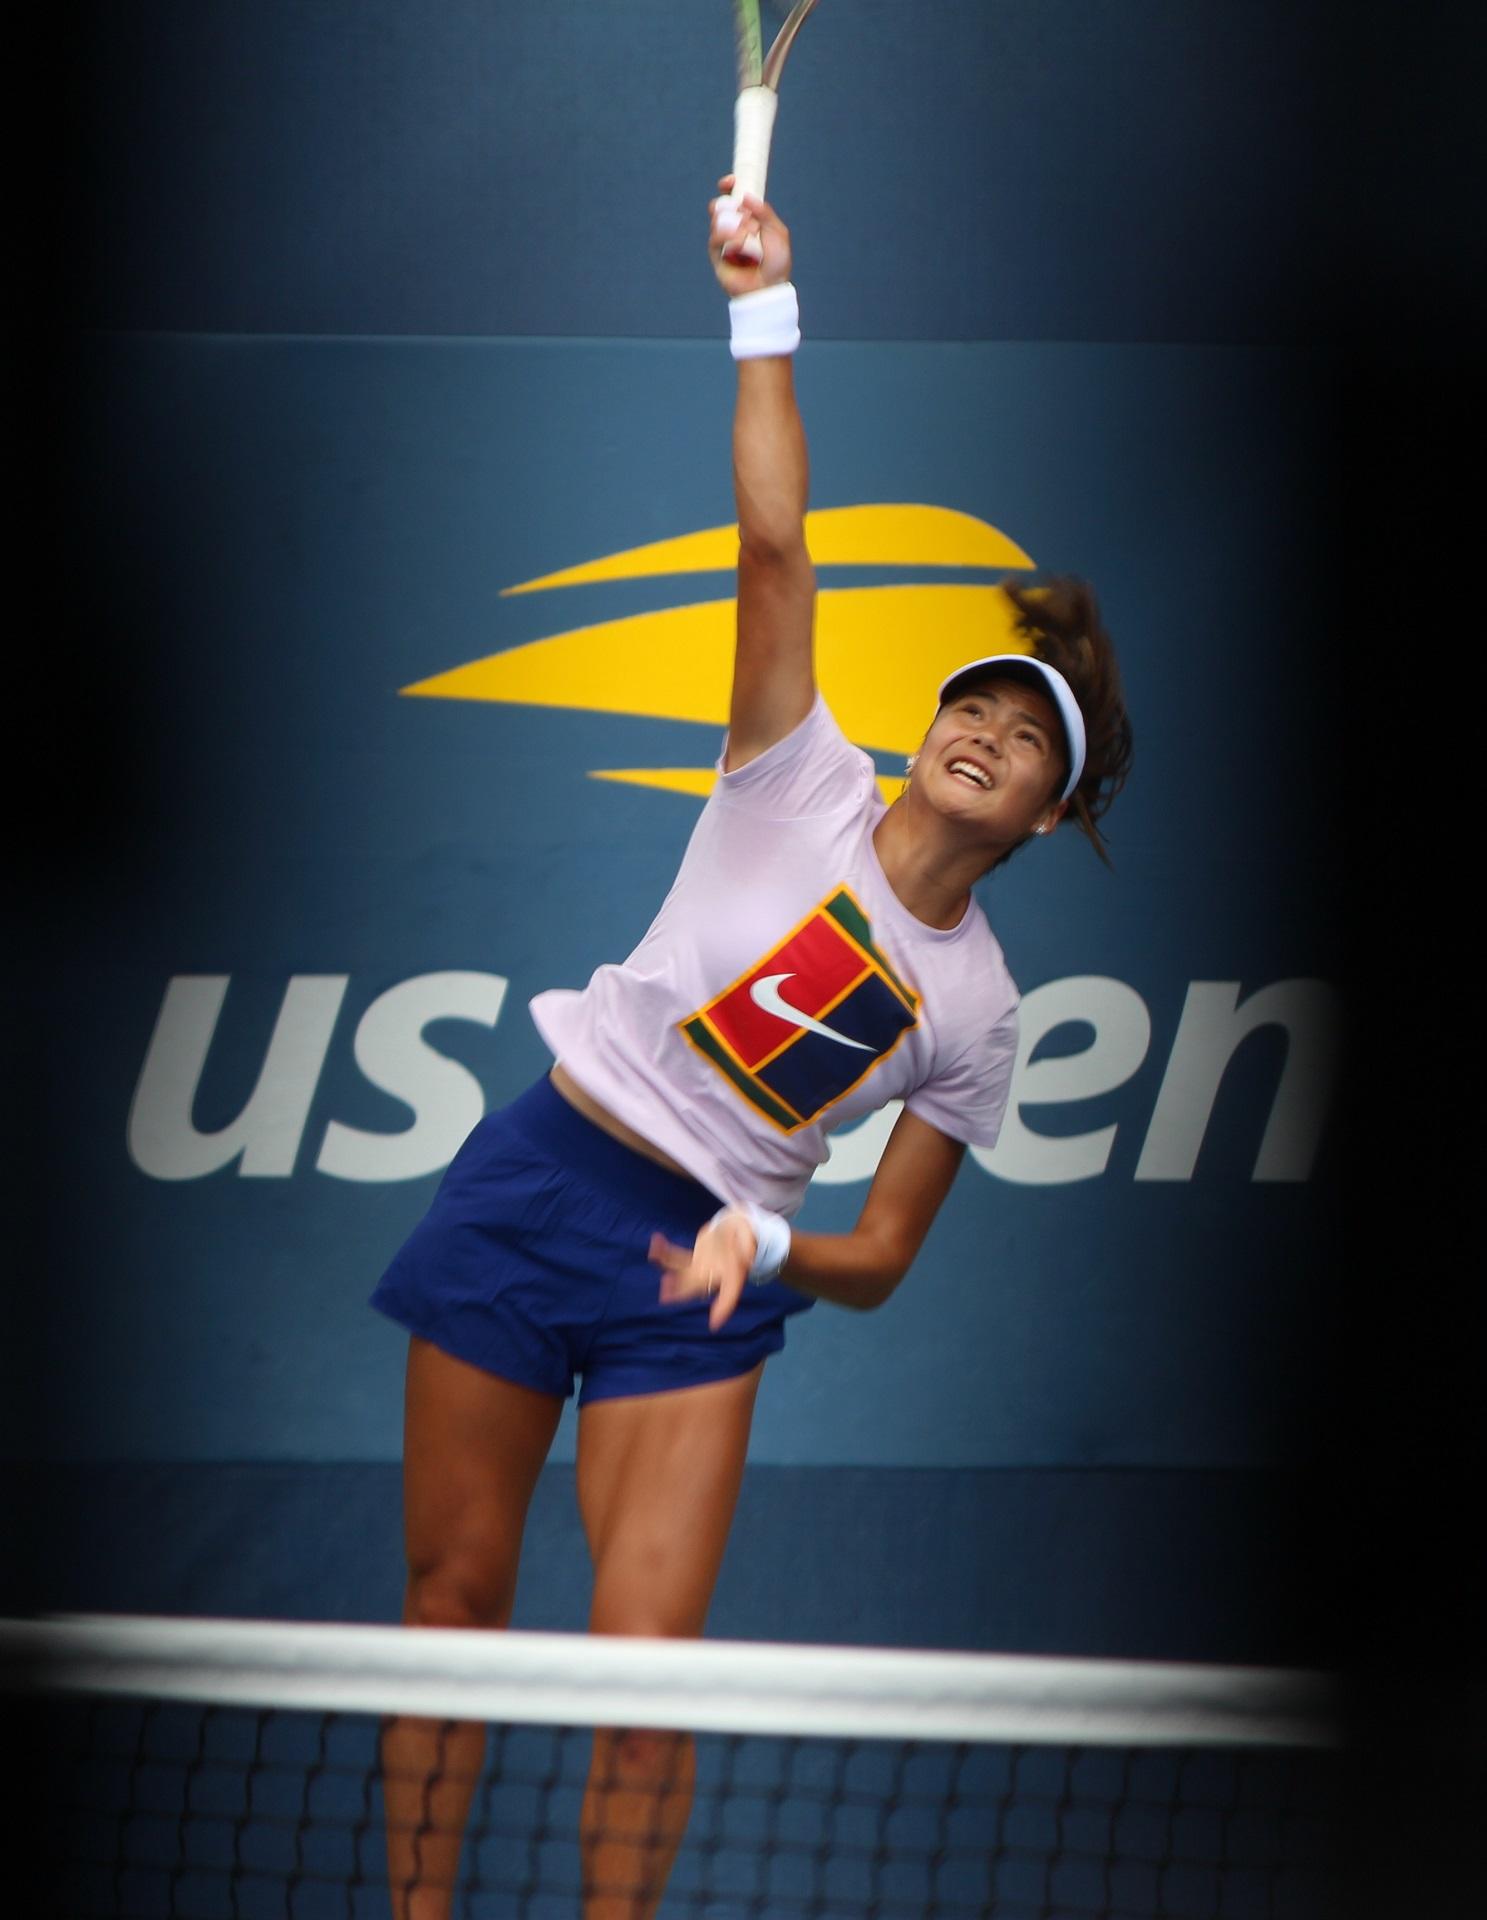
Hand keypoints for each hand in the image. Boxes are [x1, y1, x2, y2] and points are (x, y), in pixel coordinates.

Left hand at [650, 1210, 758, 1330]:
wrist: (734, 1231)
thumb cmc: (744, 1236)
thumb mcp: (748, 1236)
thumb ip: (747, 1244)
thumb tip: (748, 1254)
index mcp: (732, 1275)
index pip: (730, 1295)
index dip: (723, 1309)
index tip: (714, 1324)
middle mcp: (714, 1276)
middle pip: (697, 1288)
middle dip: (681, 1292)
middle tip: (666, 1296)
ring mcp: (701, 1270)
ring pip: (682, 1275)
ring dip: (668, 1272)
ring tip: (655, 1261)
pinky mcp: (692, 1260)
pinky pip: (676, 1259)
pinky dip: (664, 1253)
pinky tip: (656, 1241)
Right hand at [709, 177, 791, 296]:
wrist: (768, 289)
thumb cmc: (777, 264)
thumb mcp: (778, 233)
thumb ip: (765, 213)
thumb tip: (746, 196)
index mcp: (750, 220)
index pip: (735, 199)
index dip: (730, 187)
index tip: (729, 182)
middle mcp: (735, 229)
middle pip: (720, 207)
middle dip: (723, 202)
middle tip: (733, 206)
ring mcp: (725, 242)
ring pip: (716, 220)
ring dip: (733, 222)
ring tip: (749, 232)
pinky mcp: (717, 255)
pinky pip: (714, 238)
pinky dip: (727, 236)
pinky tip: (740, 241)